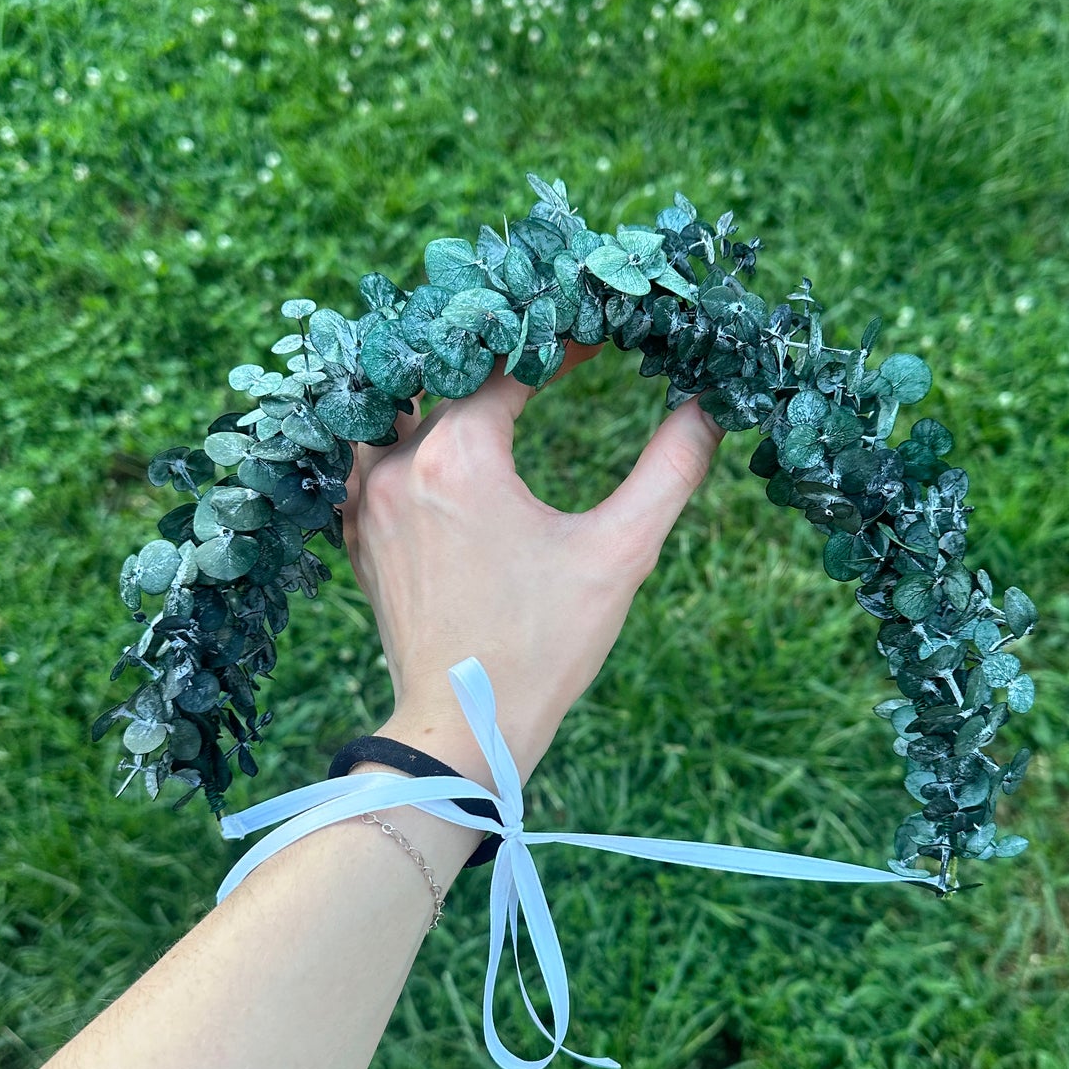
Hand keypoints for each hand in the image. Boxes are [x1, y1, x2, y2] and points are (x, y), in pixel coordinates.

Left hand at [339, 346, 725, 788]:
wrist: (465, 729)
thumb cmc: (543, 647)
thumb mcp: (618, 555)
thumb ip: (668, 470)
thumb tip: (711, 408)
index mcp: (458, 457)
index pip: (508, 365)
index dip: (559, 345)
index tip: (601, 338)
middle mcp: (397, 466)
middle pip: (443, 378)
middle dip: (497, 356)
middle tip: (545, 343)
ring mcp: (365, 501)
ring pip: (386, 408)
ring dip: (428, 386)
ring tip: (474, 372)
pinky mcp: (357, 535)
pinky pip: (361, 459)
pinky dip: (393, 436)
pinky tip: (427, 435)